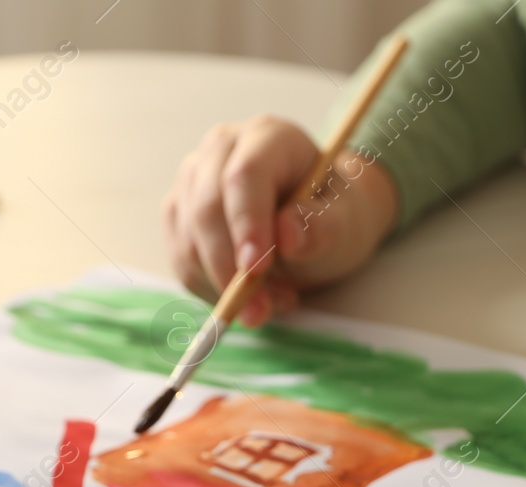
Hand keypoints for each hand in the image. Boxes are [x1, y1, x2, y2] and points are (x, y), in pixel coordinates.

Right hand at [161, 115, 399, 327]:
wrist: (316, 222)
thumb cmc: (333, 215)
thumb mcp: (344, 222)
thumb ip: (321, 228)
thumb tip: (287, 237)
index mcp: (269, 137)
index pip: (245, 175)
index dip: (246, 224)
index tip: (255, 270)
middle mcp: (223, 149)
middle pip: (207, 208)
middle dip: (230, 268)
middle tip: (262, 310)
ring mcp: (194, 179)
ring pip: (189, 239)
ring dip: (222, 286)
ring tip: (272, 302)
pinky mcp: (180, 213)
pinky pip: (182, 260)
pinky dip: (209, 289)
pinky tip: (247, 298)